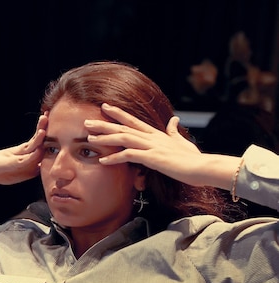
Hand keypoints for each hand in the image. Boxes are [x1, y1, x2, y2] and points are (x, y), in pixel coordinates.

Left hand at [84, 103, 238, 188]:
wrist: (202, 167)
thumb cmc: (192, 158)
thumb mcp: (182, 142)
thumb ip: (174, 131)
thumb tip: (174, 119)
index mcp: (157, 133)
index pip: (133, 120)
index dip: (118, 113)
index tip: (105, 107)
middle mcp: (152, 137)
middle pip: (123, 127)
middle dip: (104, 124)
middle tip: (86, 122)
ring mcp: (151, 146)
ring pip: (123, 138)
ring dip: (105, 139)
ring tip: (89, 139)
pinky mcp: (152, 158)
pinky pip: (129, 156)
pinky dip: (114, 157)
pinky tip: (102, 160)